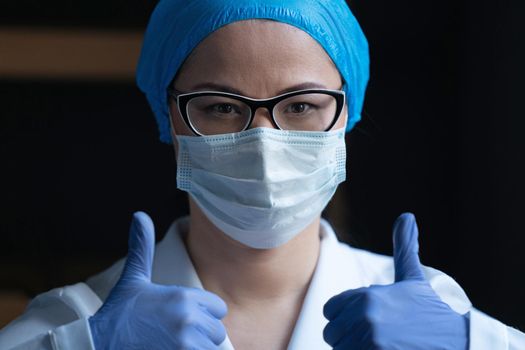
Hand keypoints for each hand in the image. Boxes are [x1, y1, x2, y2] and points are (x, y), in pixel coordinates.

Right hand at [88, 212, 227, 349]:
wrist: (96, 346)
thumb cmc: (117, 315)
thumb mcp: (133, 280)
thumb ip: (142, 249)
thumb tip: (139, 215)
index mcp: (183, 296)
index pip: (218, 308)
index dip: (204, 315)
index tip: (184, 320)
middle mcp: (188, 318)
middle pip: (217, 331)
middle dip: (202, 336)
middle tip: (175, 337)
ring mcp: (185, 344)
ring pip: (211, 348)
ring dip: (198, 349)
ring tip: (173, 345)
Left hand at [323, 213, 468, 348]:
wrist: (457, 342)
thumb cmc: (430, 310)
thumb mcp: (413, 278)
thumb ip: (404, 248)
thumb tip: (406, 217)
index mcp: (367, 295)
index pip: (330, 309)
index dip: (344, 315)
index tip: (366, 318)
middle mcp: (364, 317)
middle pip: (331, 332)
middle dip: (347, 334)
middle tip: (374, 334)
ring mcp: (370, 342)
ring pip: (340, 349)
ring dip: (354, 348)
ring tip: (380, 343)